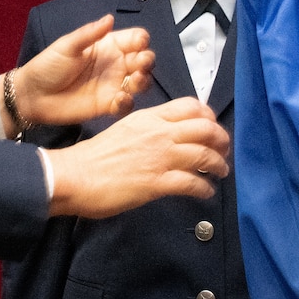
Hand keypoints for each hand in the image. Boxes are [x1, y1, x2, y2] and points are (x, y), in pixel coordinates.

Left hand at [8, 15, 154, 130]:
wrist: (32, 95)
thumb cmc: (48, 66)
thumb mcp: (67, 46)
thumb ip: (90, 34)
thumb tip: (110, 18)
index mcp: (108, 45)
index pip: (134, 39)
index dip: (141, 40)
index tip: (139, 43)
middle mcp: (115, 64)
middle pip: (143, 60)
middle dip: (147, 60)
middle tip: (140, 63)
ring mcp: (113, 85)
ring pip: (140, 82)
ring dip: (144, 81)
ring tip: (135, 80)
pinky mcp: (108, 105)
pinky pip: (126, 105)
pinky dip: (127, 102)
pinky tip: (119, 99)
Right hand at [47, 97, 228, 217]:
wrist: (75, 175)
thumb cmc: (94, 157)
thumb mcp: (125, 131)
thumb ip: (148, 131)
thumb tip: (166, 139)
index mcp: (149, 118)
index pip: (191, 106)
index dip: (209, 116)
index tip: (212, 126)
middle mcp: (159, 133)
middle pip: (205, 128)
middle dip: (221, 140)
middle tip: (223, 150)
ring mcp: (160, 157)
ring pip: (204, 155)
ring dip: (218, 165)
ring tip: (221, 172)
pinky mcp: (157, 182)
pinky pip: (192, 183)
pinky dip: (204, 189)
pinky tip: (206, 192)